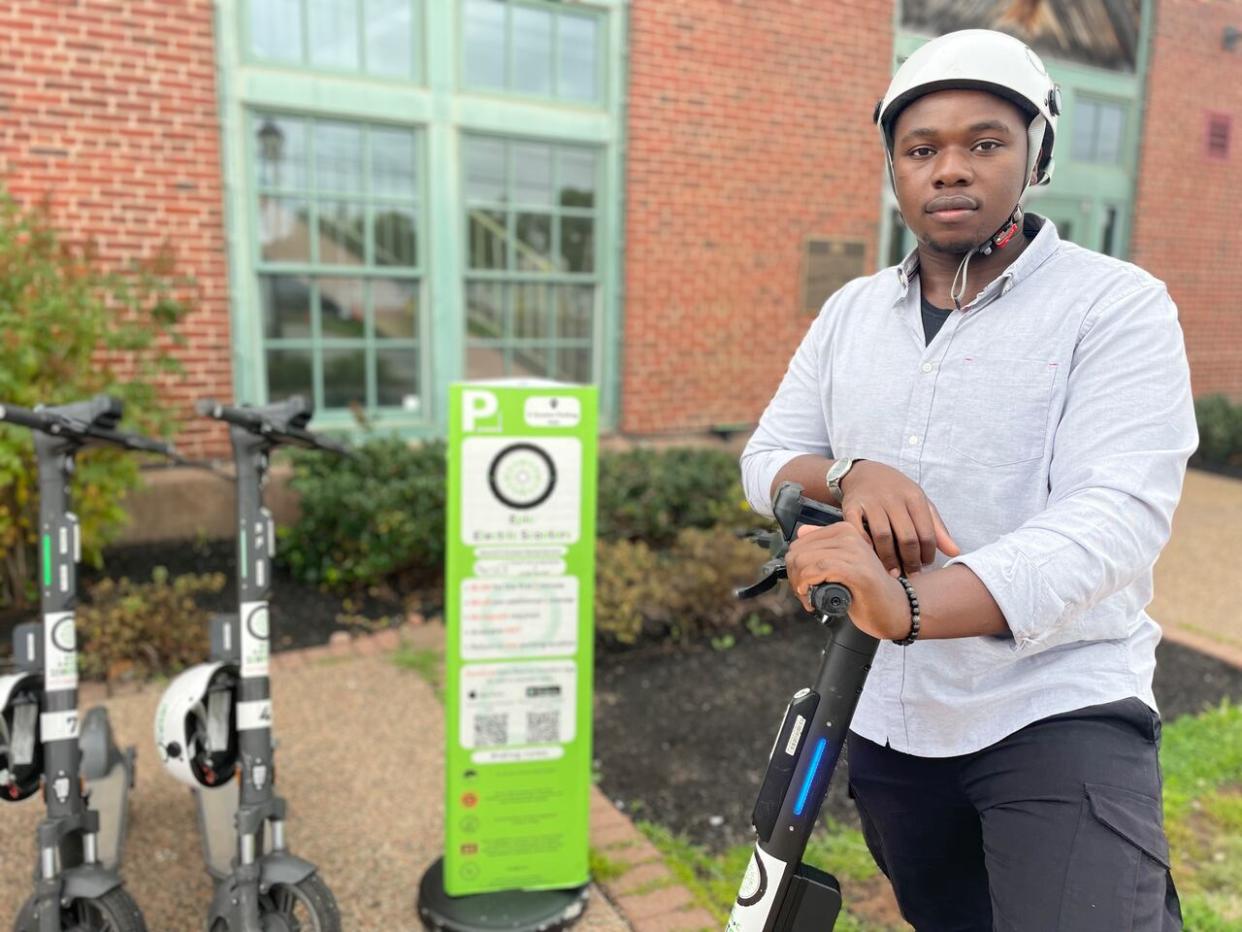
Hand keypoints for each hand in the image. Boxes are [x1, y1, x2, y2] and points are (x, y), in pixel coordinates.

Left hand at [786, 523, 913, 640]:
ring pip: (805, 561)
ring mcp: (854, 551)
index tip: (801, 583)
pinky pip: (819, 569)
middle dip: (794, 577)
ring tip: (808, 599)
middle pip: (798, 552)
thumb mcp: (843, 563)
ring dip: (800, 585)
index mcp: (844, 530)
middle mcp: (849, 535)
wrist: (896, 607)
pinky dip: (808, 585)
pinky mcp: (857, 570)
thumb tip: (801, 532)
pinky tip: (813, 599)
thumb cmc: (867, 589)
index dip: (793, 566)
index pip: (799, 543)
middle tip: (803, 593)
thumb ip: (825, 546)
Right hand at [838, 460, 959, 577]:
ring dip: (889, 558)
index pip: (926, 533)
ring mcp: (871, 502)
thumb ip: (937, 527)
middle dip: (910, 560)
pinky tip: (870, 556)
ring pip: (883, 536)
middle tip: (910, 574)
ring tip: (893, 572)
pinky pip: (857, 529)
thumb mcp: (920, 503)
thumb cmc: (897, 492)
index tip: (925, 565)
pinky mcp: (851, 505)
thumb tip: (954, 551)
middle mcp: (893, 498)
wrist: (864, 473)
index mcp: (914, 497)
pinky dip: (864, 544)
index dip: (928, 554)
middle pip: (906, 537)